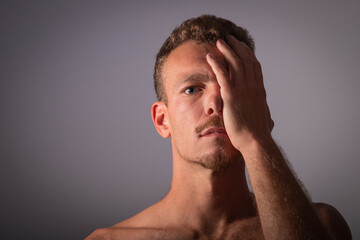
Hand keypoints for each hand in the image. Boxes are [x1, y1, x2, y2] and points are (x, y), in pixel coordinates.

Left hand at [206, 35, 273, 151]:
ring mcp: (243, 90)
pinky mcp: (231, 96)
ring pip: (235, 63)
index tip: (242, 47)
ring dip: (226, 50)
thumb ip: (266, 116)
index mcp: (259, 91)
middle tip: (229, 39)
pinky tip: (210, 56)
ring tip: (219, 42)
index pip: (255, 66)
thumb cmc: (259, 135)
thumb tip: (270, 120)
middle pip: (245, 60)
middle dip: (237, 47)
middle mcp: (253, 86)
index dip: (248, 54)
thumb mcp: (266, 121)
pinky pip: (222, 75)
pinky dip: (216, 64)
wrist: (255, 141)